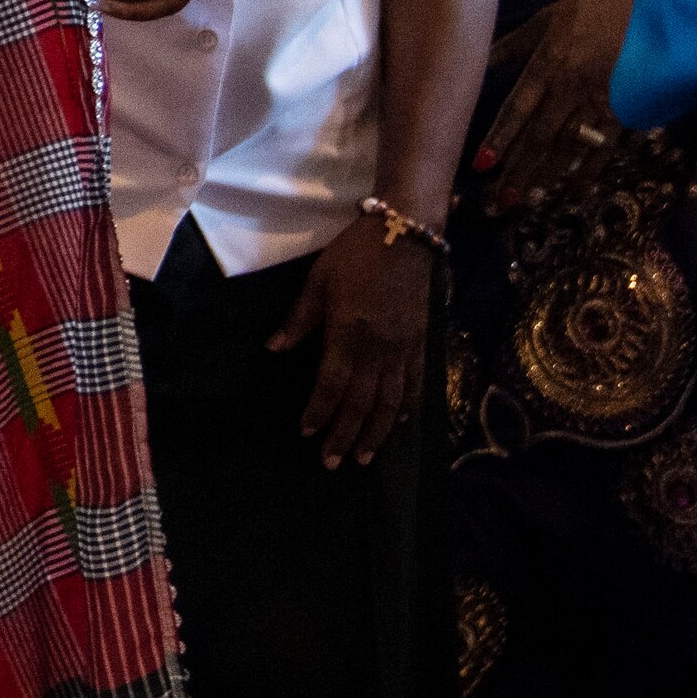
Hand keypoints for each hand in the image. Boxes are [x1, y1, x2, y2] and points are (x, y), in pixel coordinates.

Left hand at [272, 215, 433, 468]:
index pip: (331, 385)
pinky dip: (407, 408)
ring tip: (364, 457)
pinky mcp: (422, 342)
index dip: (319, 412)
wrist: (406, 234)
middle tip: (332, 463)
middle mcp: (378, 349)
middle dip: (345, 434)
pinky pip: (415, 383)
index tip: (307, 434)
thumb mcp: (318, 281)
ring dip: (377, 432)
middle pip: (361, 402)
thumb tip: (274, 348)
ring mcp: (404, 348)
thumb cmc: (356, 255)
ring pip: (391, 401)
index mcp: (348, 334)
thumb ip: (299, 319)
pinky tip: (399, 424)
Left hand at [473, 0, 658, 191]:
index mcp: (549, 61)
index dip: (500, 136)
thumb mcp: (553, 14)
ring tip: (527, 202)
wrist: (662, 4)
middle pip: (539, 135)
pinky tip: (575, 193)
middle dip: (518, 169)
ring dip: (546, 176)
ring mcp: (599, 102)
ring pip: (567, 146)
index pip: (518, 107)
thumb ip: (519, 39)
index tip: (481, 164)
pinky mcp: (627, 111)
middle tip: (498, 202)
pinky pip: (604, 147)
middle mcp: (569, 88)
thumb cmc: (604, 0)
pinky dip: (589, 172)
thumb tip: (484, 55)